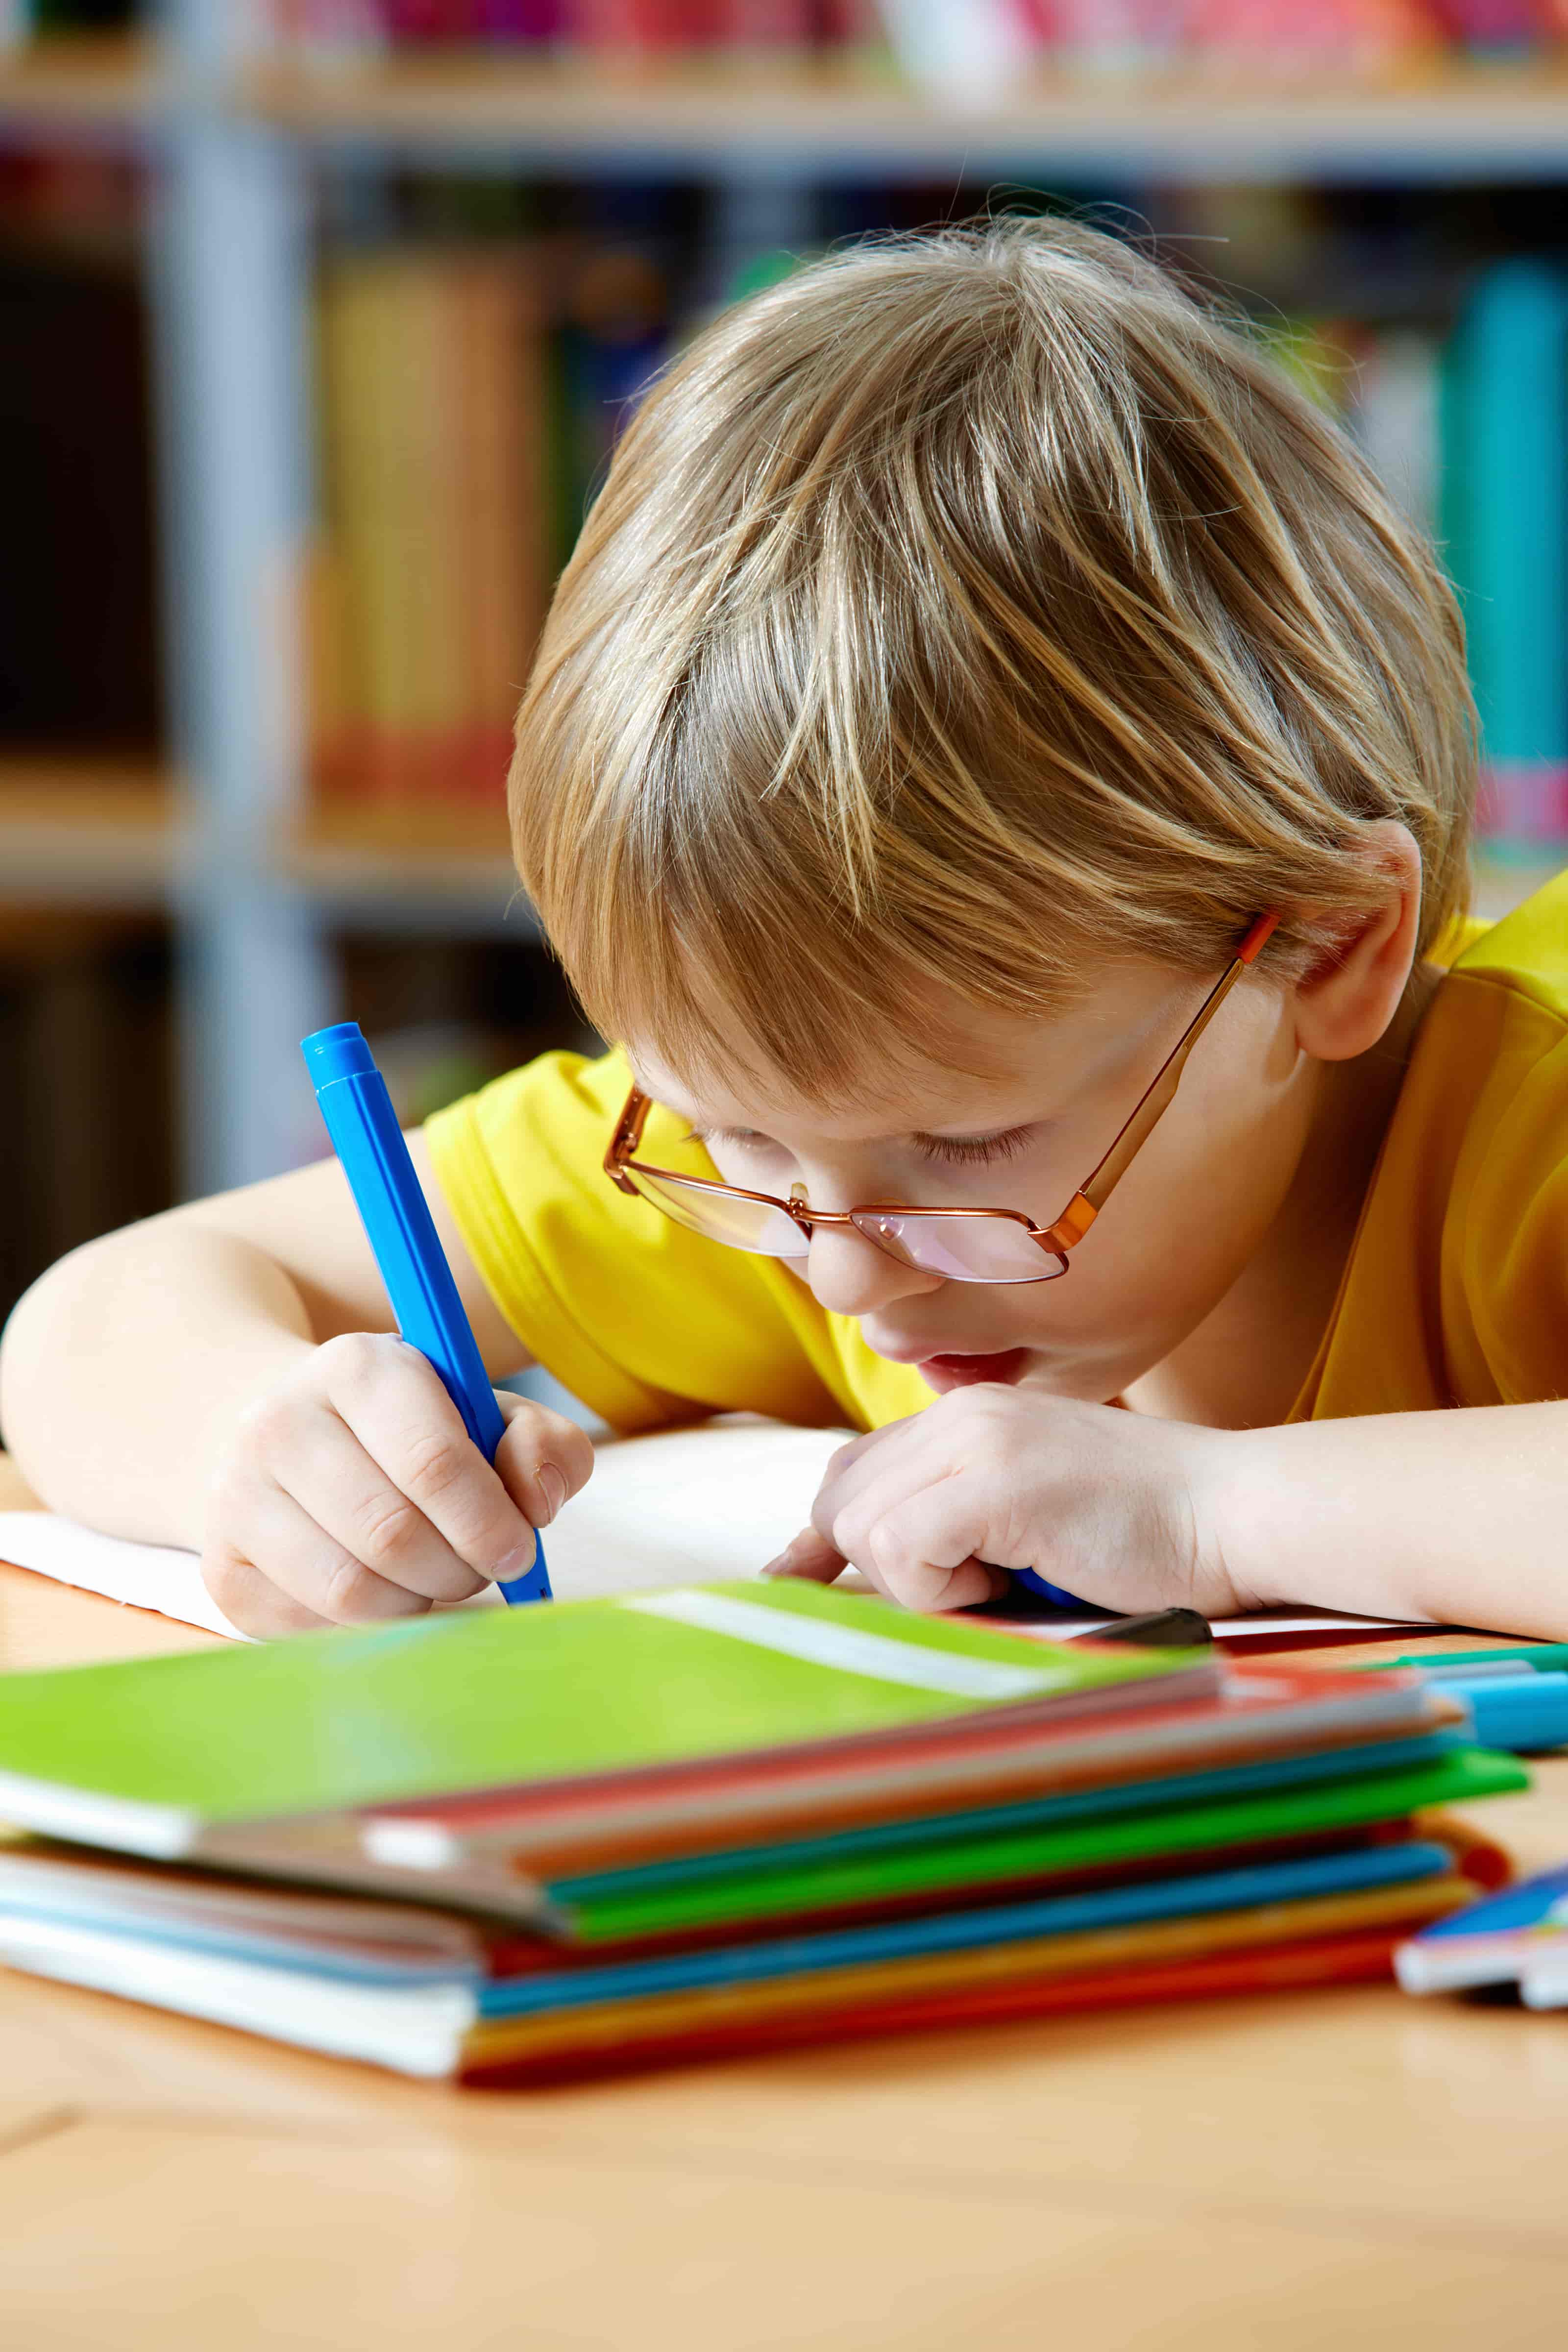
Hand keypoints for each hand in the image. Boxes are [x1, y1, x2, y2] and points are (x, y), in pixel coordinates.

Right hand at [200, 1332, 592, 1636]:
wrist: (291, 1438)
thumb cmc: (413, 1430)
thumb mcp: (487, 1413)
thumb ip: (542, 1445)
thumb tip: (536, 1503)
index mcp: (357, 1367)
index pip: (432, 1463)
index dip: (489, 1522)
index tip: (518, 1548)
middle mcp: (280, 1422)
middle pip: (393, 1535)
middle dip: (458, 1569)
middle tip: (477, 1567)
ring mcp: (237, 1496)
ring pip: (350, 1589)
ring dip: (416, 1602)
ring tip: (432, 1578)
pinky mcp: (222, 1567)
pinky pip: (312, 1627)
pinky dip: (366, 1626)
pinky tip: (381, 1591)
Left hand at [762, 1385, 1247, 1617]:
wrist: (1234, 1514)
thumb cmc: (1142, 1535)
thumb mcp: (1022, 1513)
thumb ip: (945, 1519)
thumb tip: (834, 1569)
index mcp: (964, 1416)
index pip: (848, 1475)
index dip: (827, 1541)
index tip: (809, 1585)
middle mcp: (959, 1413)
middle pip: (840, 1508)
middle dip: (884, 1570)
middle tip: (976, 1584)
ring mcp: (977, 1439)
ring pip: (862, 1531)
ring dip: (921, 1585)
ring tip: (1004, 1579)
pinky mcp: (997, 1481)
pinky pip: (904, 1549)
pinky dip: (942, 1591)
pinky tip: (1009, 1582)